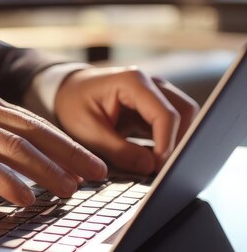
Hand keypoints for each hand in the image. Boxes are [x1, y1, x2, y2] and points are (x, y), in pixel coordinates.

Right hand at [0, 89, 106, 205]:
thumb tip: (21, 160)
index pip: (33, 123)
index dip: (66, 144)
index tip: (91, 163)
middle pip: (31, 132)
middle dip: (69, 155)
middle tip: (97, 176)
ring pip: (12, 146)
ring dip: (46, 170)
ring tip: (70, 191)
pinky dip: (8, 182)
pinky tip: (26, 198)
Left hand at [54, 67, 198, 173]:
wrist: (66, 92)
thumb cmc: (73, 106)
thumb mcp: (87, 132)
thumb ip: (119, 151)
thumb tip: (152, 167)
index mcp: (132, 82)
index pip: (165, 114)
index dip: (168, 143)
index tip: (161, 167)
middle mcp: (149, 84)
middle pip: (185, 112)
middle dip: (179, 142)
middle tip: (164, 169)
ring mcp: (154, 94)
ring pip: (183, 118)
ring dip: (175, 142)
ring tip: (158, 166)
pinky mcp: (153, 107)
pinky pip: (171, 125)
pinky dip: (167, 143)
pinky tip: (153, 159)